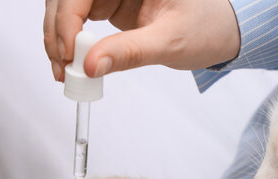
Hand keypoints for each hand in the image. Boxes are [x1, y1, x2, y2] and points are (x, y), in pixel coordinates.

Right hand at [43, 0, 239, 80]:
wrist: (219, 31)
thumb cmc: (206, 26)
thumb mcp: (170, 41)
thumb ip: (131, 52)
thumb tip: (91, 67)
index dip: (67, 19)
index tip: (70, 53)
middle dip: (58, 33)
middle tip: (63, 69)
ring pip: (66, 10)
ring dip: (59, 41)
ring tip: (65, 73)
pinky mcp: (109, 7)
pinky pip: (79, 23)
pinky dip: (72, 45)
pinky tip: (74, 65)